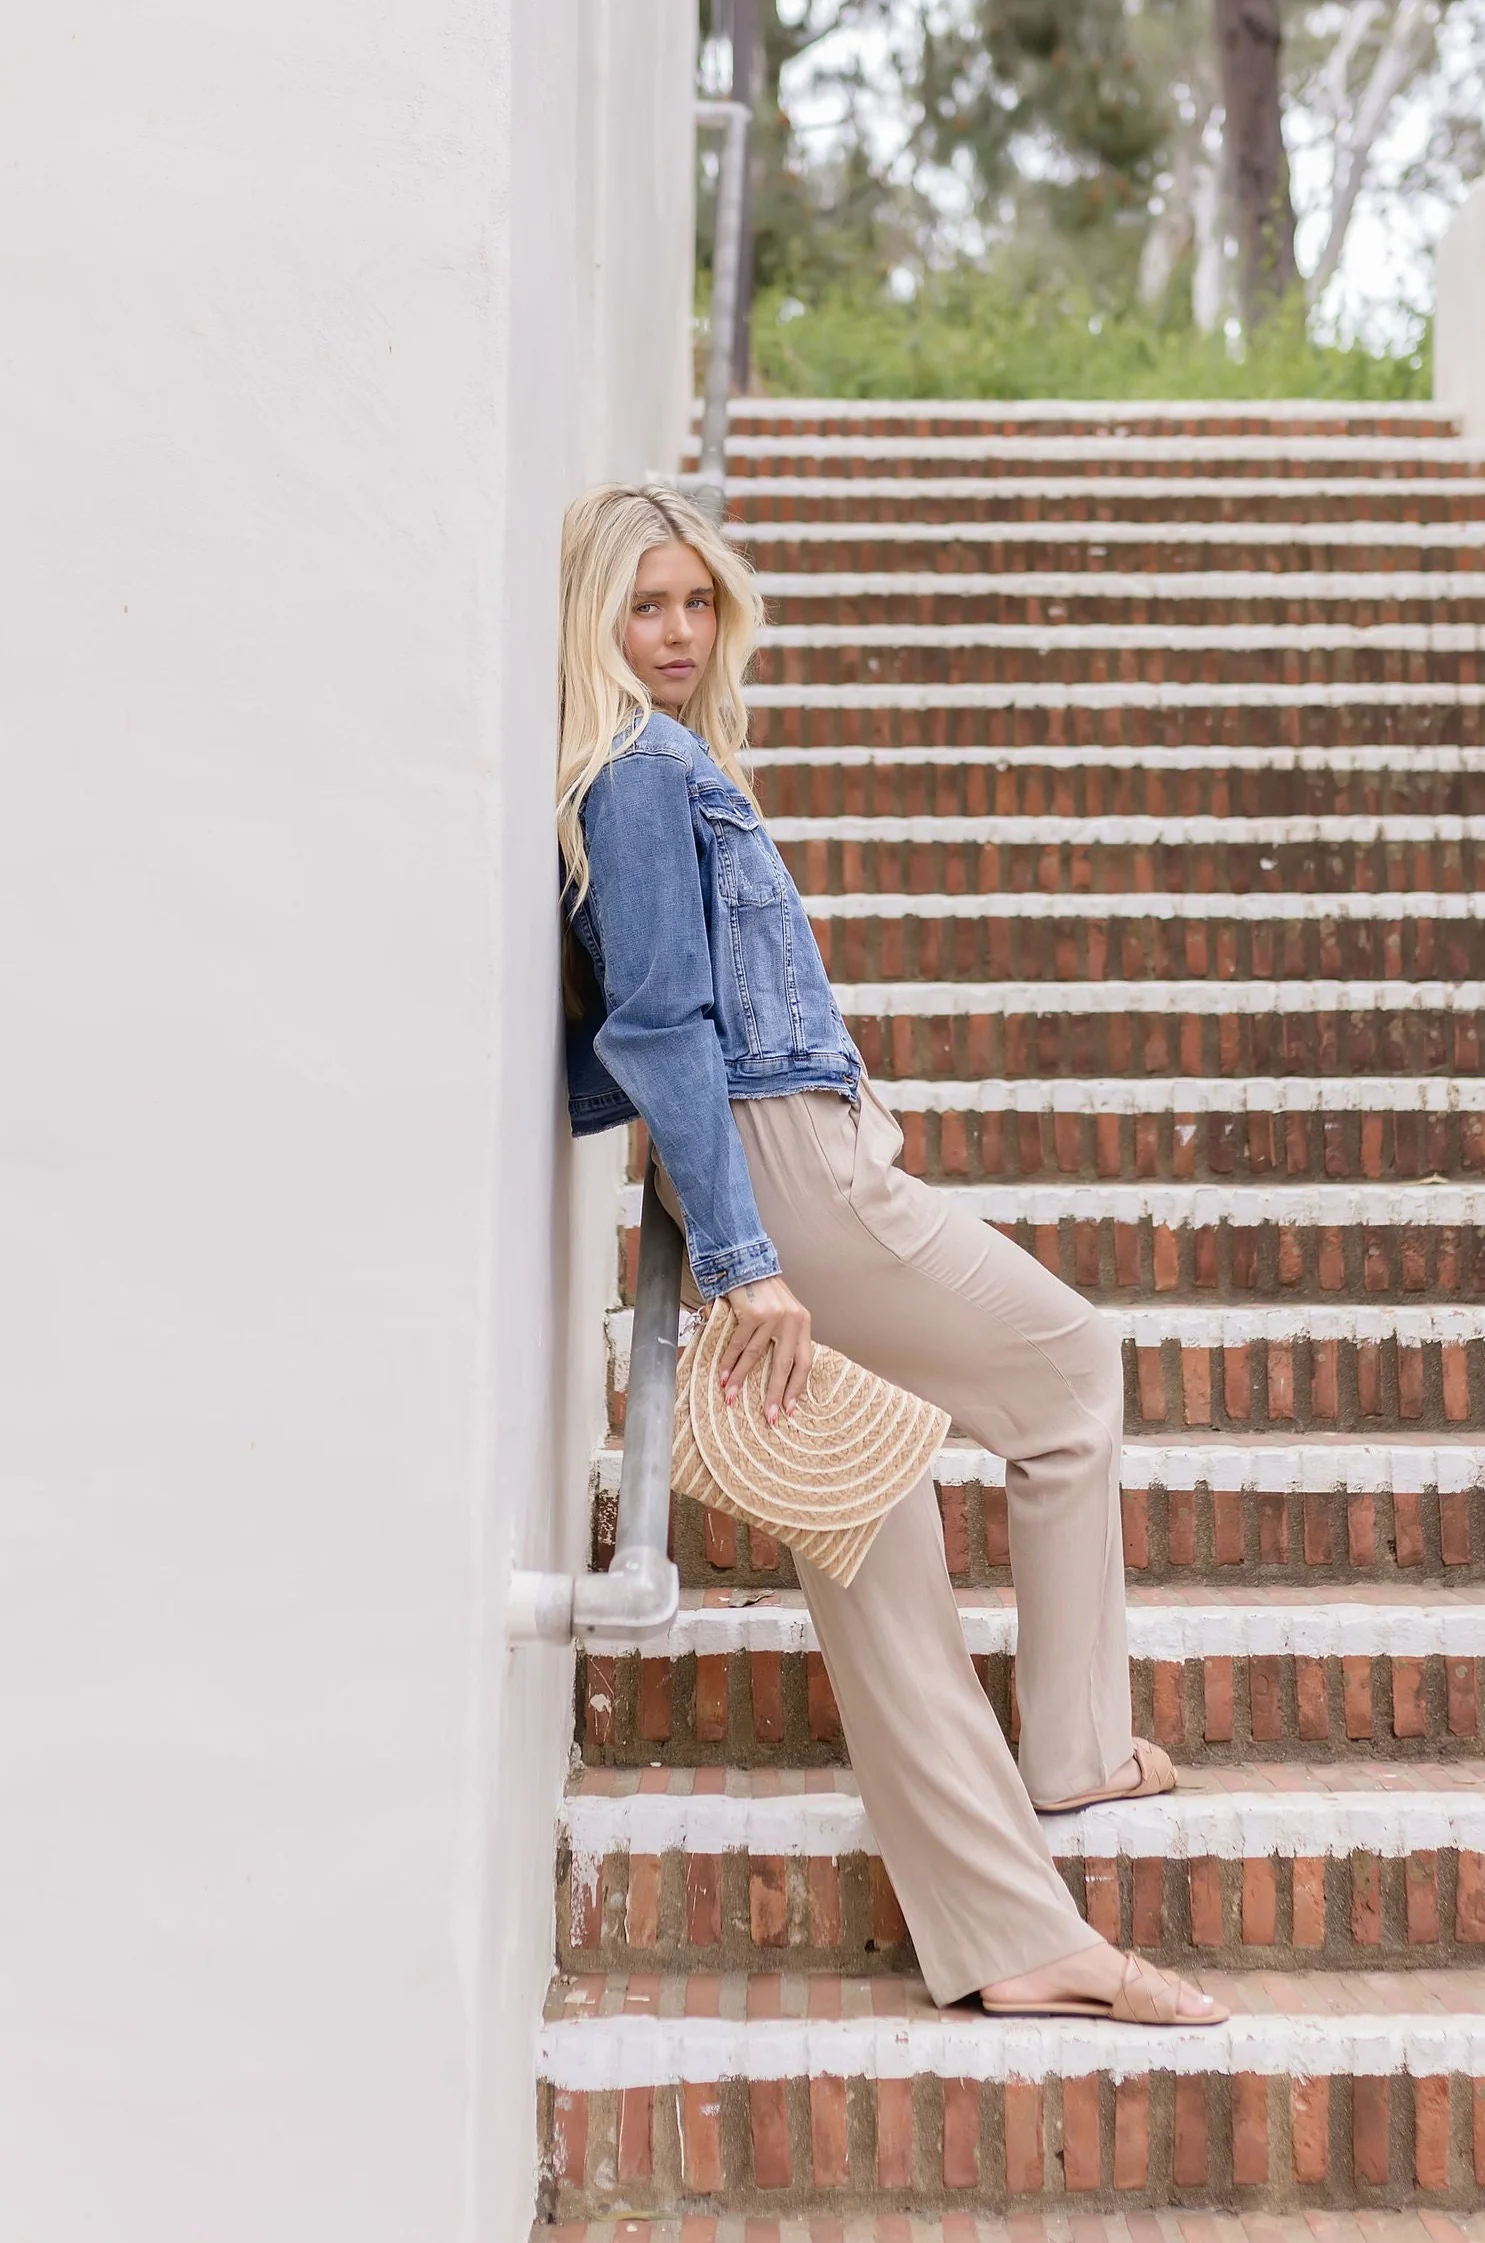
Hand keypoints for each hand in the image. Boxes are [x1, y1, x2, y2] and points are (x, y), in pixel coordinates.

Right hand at [716, 1275, 813, 1426]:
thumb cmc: (762, 1290)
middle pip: (784, 1365)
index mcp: (803, 1322)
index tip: (789, 1408)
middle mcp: (792, 1320)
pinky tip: (723, 1376)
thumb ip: (783, 1336)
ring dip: (742, 1379)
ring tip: (732, 1398)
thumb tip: (776, 1373)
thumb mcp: (783, 1311)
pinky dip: (729, 1362)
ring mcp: (772, 1316)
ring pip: (756, 1357)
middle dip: (775, 1393)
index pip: (805, 1361)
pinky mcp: (753, 1313)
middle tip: (769, 1417)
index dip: (797, 1387)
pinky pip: (738, 1344)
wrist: (745, 1260)